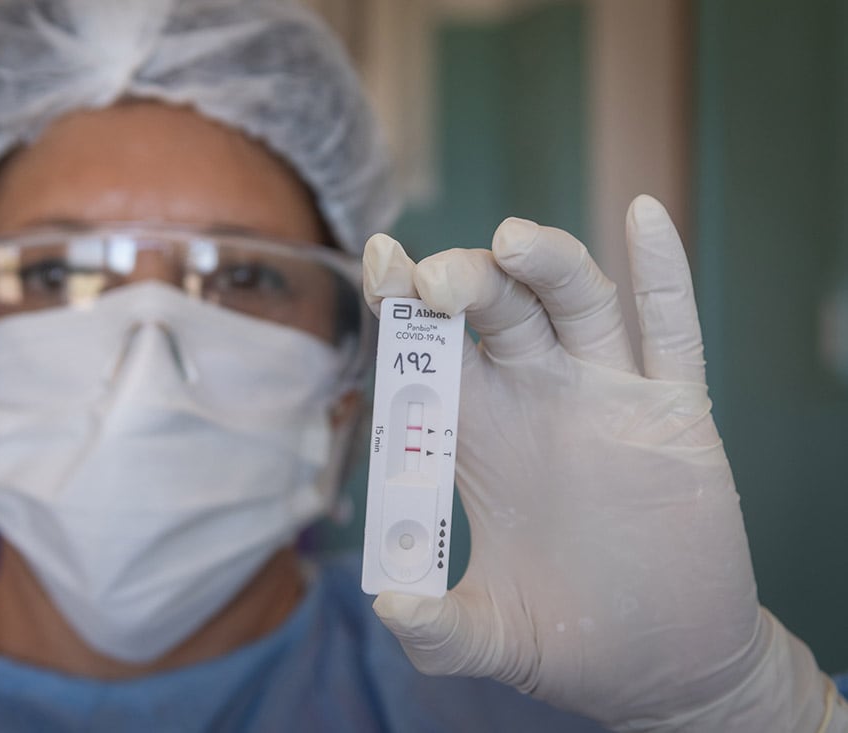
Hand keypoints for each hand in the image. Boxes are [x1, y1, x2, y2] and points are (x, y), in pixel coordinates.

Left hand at [363, 196, 841, 730]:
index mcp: (482, 434)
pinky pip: (670, 333)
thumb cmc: (570, 637)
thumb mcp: (494, 638)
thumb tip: (389, 605)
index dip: (404, 306)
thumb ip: (440, 630)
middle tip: (437, 281)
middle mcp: (538, 398)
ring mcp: (607, 397)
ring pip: (576, 303)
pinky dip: (664, 274)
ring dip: (548, 264)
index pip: (434, 350)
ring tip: (513, 242)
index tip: (379, 265)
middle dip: (467, 283)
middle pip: (497, 310)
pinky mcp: (675, 414)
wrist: (661, 664)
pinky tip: (645, 218)